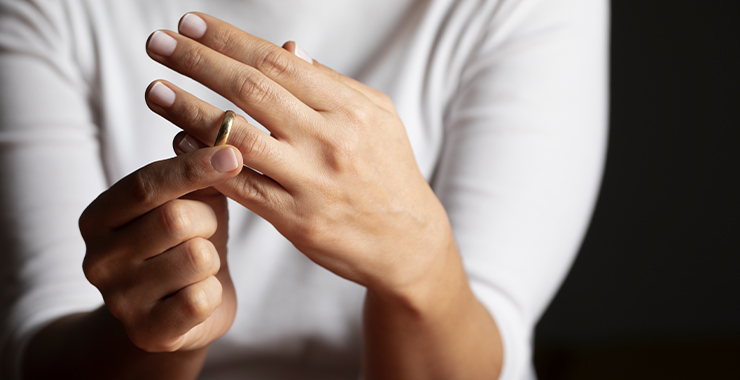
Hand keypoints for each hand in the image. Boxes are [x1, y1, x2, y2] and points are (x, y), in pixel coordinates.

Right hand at [79, 145, 242, 351]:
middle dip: (207, 220)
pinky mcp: (147, 332)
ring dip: (212, 258)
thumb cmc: (187, 241)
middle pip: (175, 219)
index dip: (193, 167)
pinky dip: (214, 292)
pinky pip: (201, 299)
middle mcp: (97, 259)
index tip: (233, 153)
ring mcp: (119, 300)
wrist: (182, 310)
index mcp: (99, 217)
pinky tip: (201, 293)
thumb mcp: (189, 199)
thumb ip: (195, 168)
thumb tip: (217, 128)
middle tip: (206, 229)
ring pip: (196, 258)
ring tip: (201, 264)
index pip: (146, 184)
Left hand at [145, 13, 455, 301]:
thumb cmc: (389, 172)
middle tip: (158, 42)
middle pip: (252, 91)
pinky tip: (178, 143)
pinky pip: (240, 186)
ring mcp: (311, 181)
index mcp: (349, 109)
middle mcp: (330, 140)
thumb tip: (287, 50)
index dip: (229, 40)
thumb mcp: (376, 118)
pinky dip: (205, 163)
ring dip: (189, 111)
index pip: (278, 63)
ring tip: (154, 89)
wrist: (407, 241)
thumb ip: (330, 84)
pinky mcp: (296, 220)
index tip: (190, 24)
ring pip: (237, 139)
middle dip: (199, 62)